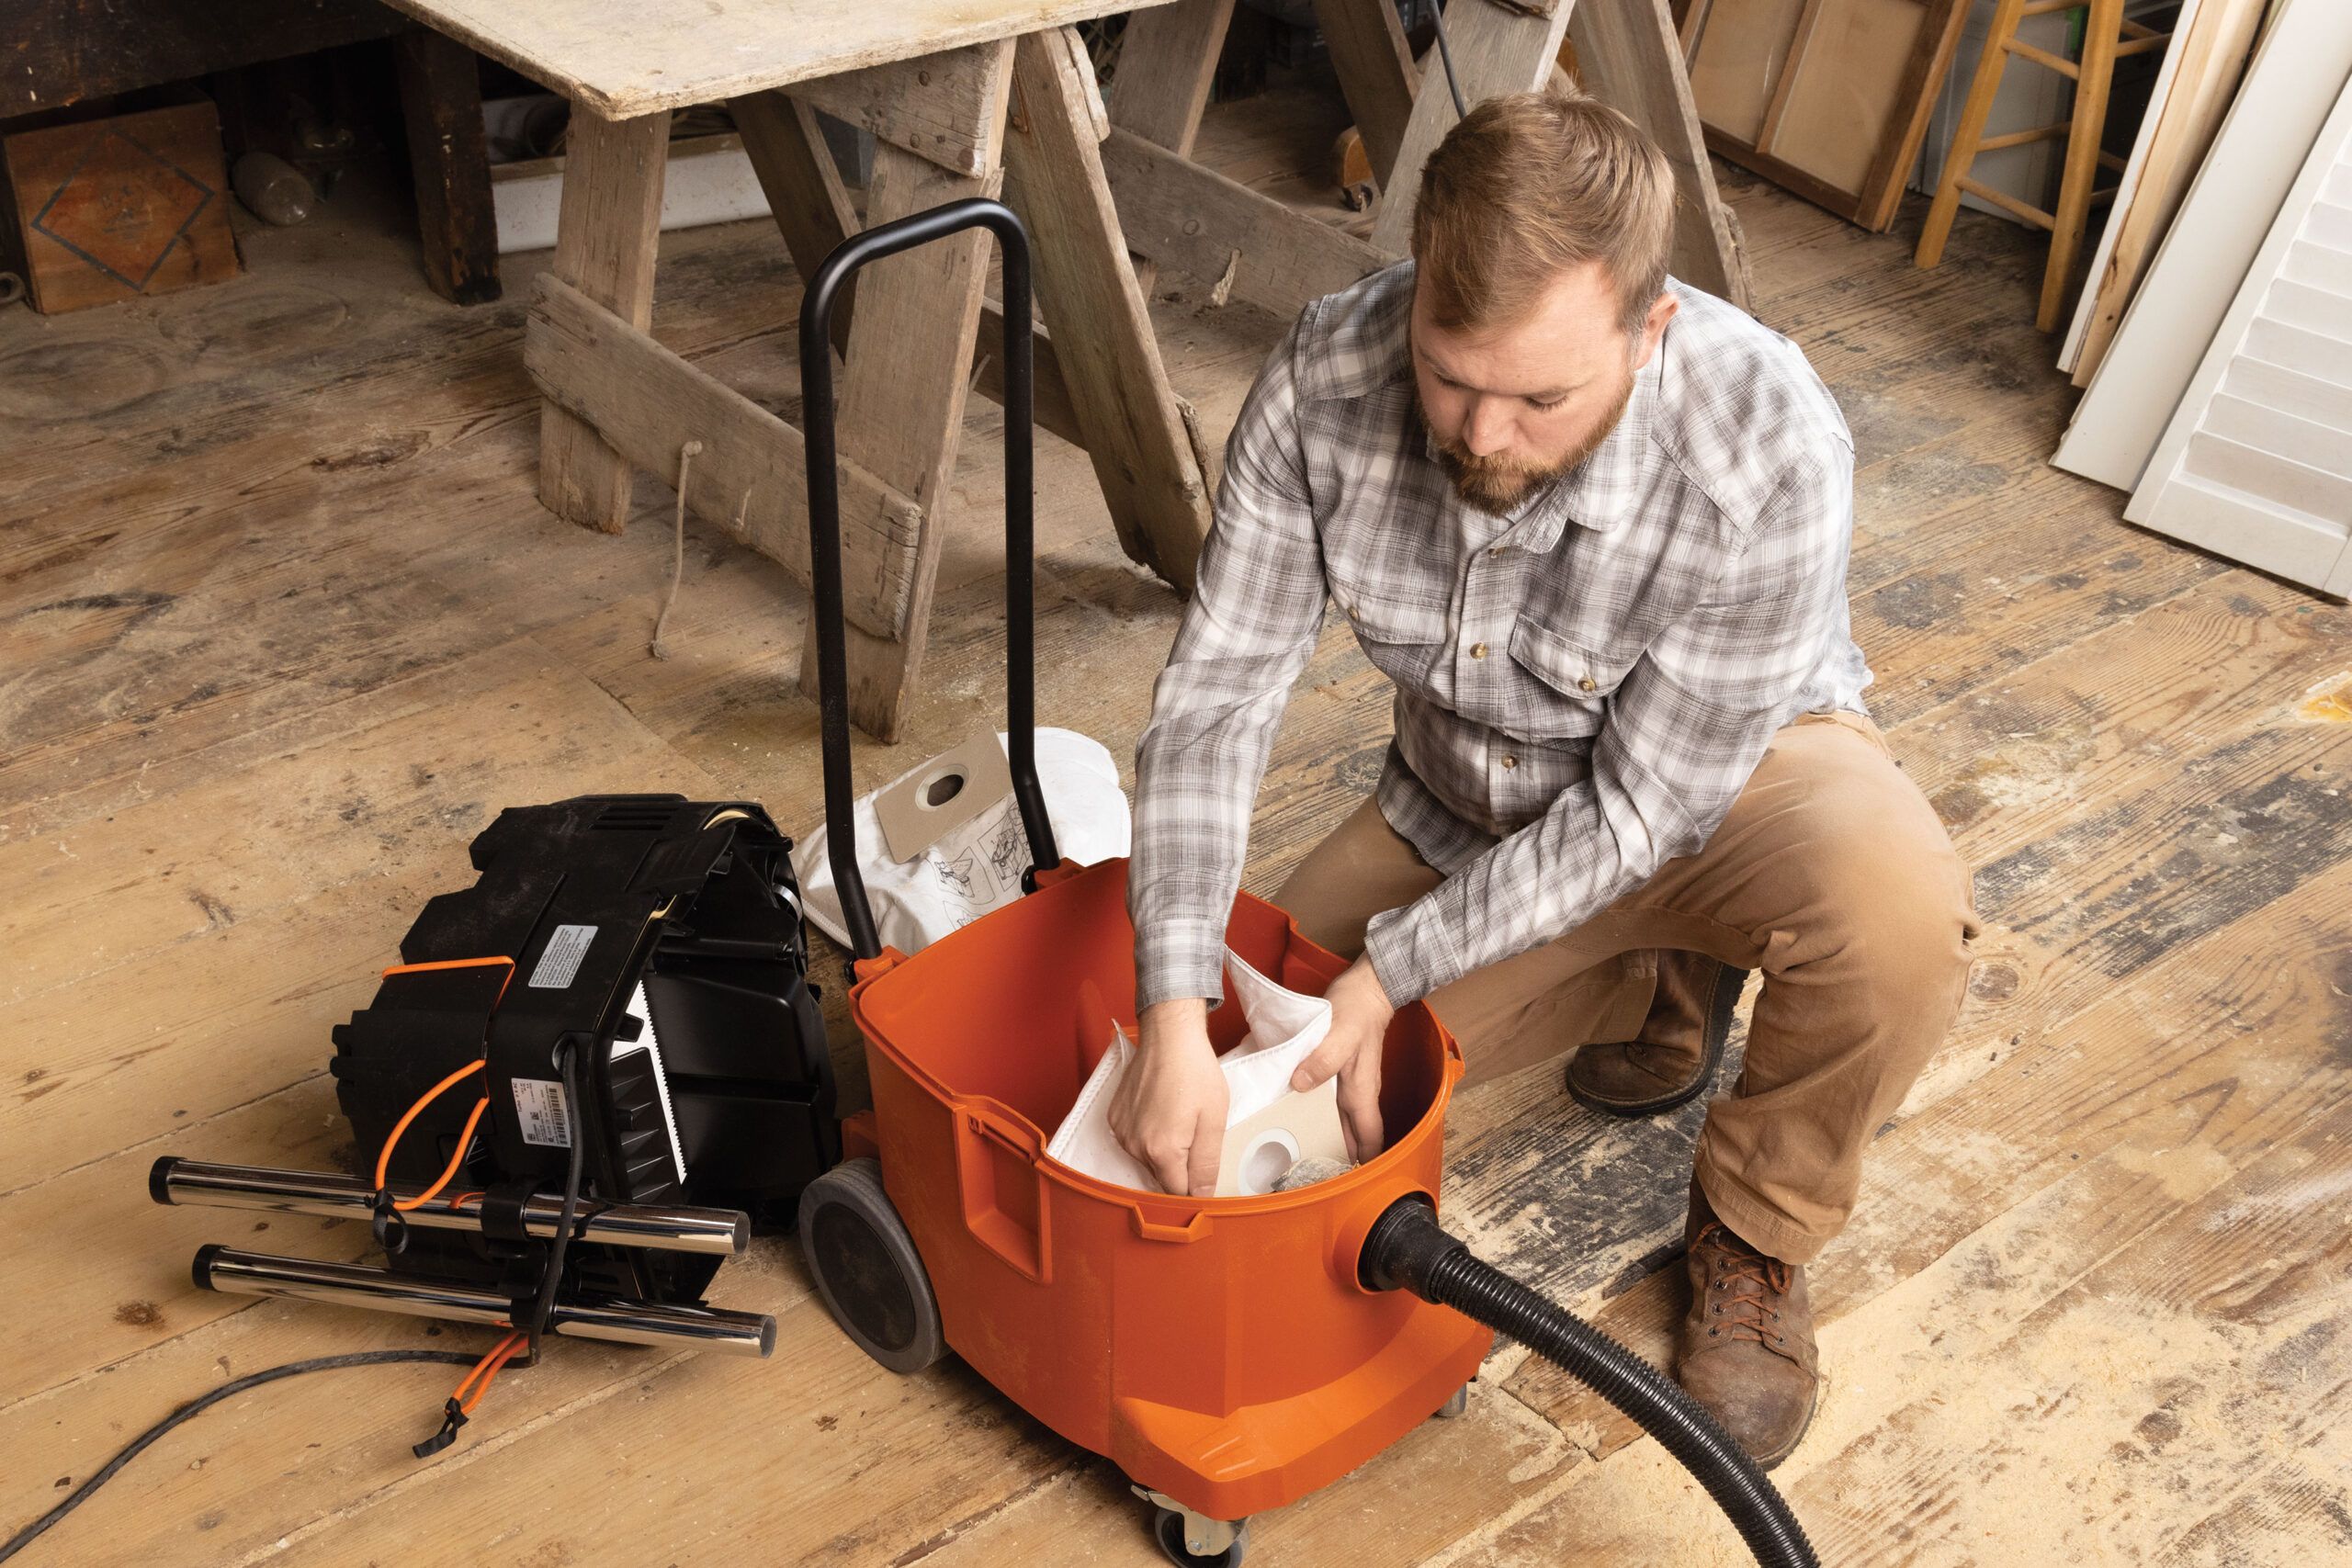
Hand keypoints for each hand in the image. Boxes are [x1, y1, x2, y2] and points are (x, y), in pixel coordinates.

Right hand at [1109, 998, 1228, 1195]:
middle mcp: (1135, 1145)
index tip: (1203, 1168)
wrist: (1169, 1035)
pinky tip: (1161, 1110)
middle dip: (1180, 1166)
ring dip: (1164, 1150)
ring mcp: (1121, 1131)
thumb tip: (1201, 1197)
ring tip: (1178, 1117)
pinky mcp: (1115, 1118)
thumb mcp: (1214, 1120)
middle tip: (1195, 1133)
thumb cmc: (1195, 1071)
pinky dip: (1148, 1134)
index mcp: (1162, 1150)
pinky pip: (1134, 1140)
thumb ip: (1206, 1165)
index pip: (1177, 1192)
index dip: (1194, 1186)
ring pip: (1147, 1160)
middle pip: (1161, 1177)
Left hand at [1290, 958, 1395, 1161]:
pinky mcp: (1339, 1072)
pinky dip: (1317, 1114)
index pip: (1368, 1140)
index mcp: (1361, 1093)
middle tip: (1309, 1178)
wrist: (1367, 987)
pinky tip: (1295, 1115)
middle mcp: (1358, 1094)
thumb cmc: (1357, 1010)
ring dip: (1326, 1137)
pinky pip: (1329, 1103)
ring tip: (1297, 1154)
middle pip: (1352, 1137)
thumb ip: (1322, 1060)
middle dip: (1337, 1158)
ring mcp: (1349, 1083)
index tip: (1345, 1185)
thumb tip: (1300, 1085)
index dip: (1361, 1165)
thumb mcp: (1338, 1034)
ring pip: (1340, 1121)